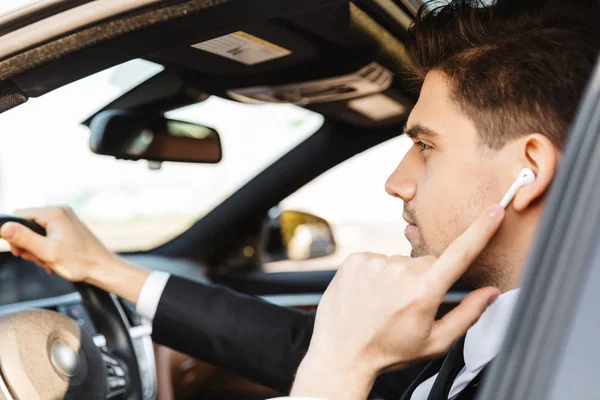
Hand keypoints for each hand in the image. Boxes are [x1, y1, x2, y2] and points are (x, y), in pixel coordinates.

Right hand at [0, 206, 148, 302]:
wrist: (104, 269)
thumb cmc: (80, 262)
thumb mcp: (47, 252)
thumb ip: (24, 239)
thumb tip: (3, 227)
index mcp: (54, 213)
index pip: (19, 216)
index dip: (15, 235)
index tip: (21, 251)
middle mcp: (60, 211)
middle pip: (28, 225)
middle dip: (29, 245)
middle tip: (38, 259)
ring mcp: (65, 219)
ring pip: (37, 233)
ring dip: (38, 250)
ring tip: (49, 262)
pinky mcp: (69, 228)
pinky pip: (48, 236)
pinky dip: (47, 249)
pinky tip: (54, 261)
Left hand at [291, 204, 504, 398]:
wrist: (341, 354)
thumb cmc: (388, 350)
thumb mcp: (434, 342)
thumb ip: (468, 315)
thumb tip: (490, 293)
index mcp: (424, 291)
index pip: (460, 253)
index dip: (480, 230)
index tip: (494, 210)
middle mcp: (400, 270)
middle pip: (428, 263)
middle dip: (425, 279)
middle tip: (407, 306)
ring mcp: (375, 262)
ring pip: (400, 263)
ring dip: (397, 278)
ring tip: (382, 304)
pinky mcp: (356, 259)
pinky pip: (378, 260)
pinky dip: (377, 275)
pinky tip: (368, 295)